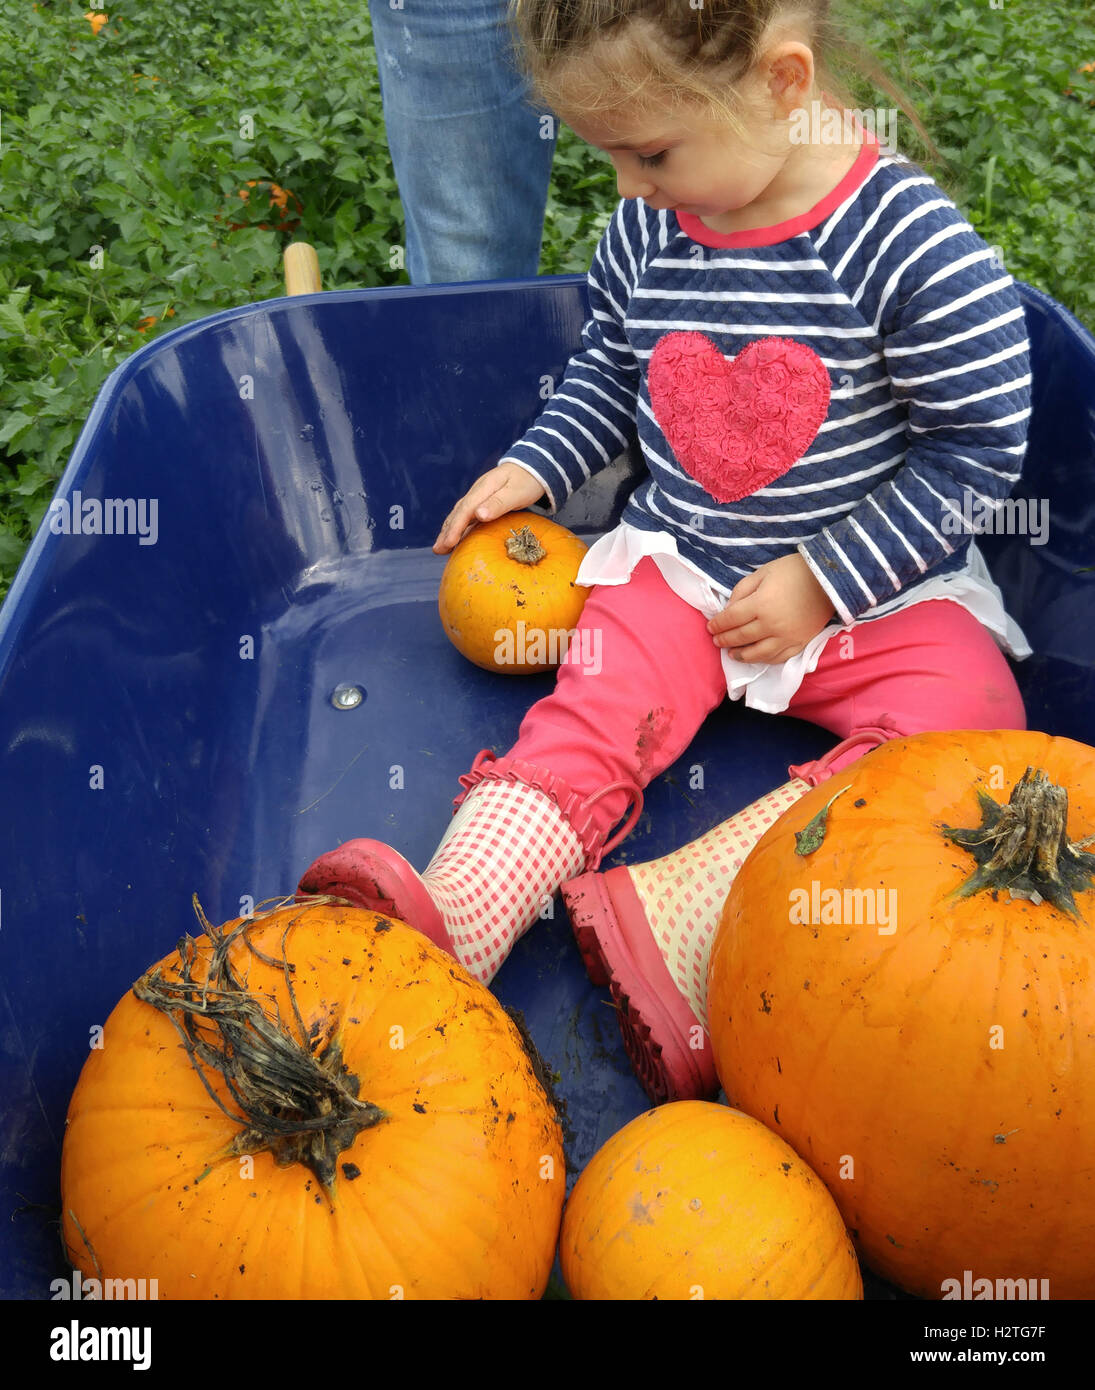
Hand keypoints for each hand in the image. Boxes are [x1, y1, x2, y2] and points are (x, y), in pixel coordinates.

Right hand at [433, 460, 546, 553]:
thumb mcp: (516, 492)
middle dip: (446, 531)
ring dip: (449, 530)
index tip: (448, 543)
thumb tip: (478, 515)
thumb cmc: (528, 480)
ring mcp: (479, 497)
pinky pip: (468, 516)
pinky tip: (456, 539)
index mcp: (484, 488)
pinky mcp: (483, 502)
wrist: (532, 467)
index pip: (465, 510)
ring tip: (440, 548)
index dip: (456, 527)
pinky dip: (460, 528)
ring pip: (460, 515)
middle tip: (437, 550)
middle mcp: (477, 492)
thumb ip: (499, 503)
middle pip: (458, 513)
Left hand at [707, 552, 836, 663]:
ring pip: (757, 653)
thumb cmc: (793, 571)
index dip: (717, 624)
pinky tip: (756, 657)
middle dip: (725, 640)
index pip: (730, 619)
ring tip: (732, 654)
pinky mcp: (799, 643)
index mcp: (760, 604)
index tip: (710, 627)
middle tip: (716, 641)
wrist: (829, 579)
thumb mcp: (762, 573)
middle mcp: (771, 625)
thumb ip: (742, 591)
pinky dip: (764, 660)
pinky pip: (778, 658)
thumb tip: (729, 609)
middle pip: (741, 637)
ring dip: (741, 655)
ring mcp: (786, 637)